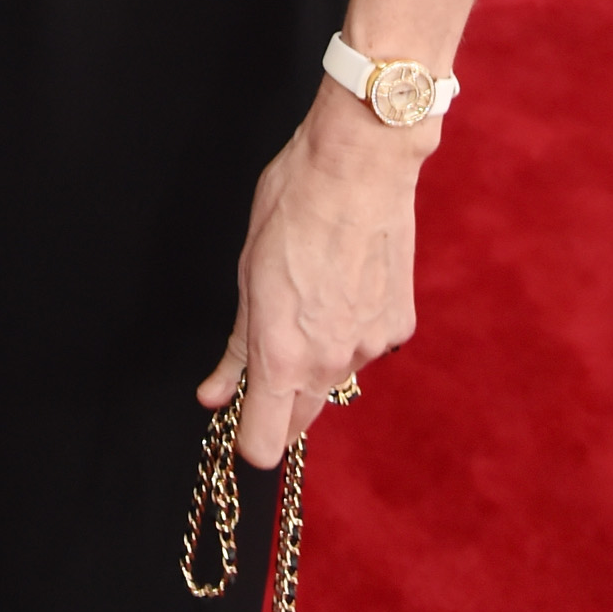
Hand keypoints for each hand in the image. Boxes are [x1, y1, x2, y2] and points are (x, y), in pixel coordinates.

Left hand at [198, 81, 424, 466]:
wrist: (359, 167)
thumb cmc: (293, 207)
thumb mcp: (246, 274)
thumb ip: (235, 348)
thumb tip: (215, 394)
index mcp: (283, 355)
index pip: (264, 444)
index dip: (246, 438)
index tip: (236, 418)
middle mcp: (331, 363)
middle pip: (300, 421)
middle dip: (277, 407)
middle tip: (262, 367)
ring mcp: (370, 348)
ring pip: (334, 379)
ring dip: (316, 362)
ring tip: (307, 300)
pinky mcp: (397, 327)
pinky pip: (366, 347)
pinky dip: (350, 331)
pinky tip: (343, 286)